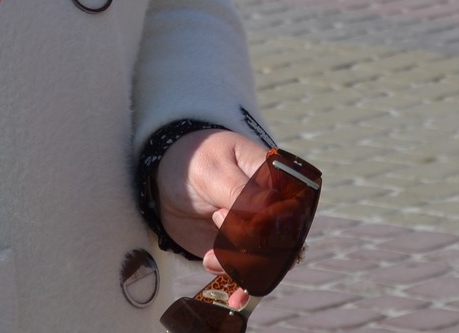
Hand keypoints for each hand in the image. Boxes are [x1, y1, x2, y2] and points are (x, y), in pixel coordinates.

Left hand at [156, 129, 269, 303]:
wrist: (169, 179)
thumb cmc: (197, 161)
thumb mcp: (215, 170)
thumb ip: (240, 190)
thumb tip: (272, 205)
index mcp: (277, 180)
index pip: (288, 212)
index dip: (263, 225)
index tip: (222, 216)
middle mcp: (275, 209)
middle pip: (283, 244)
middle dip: (250, 253)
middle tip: (214, 230)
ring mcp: (259, 232)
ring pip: (268, 263)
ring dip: (242, 272)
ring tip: (209, 260)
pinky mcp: (242, 250)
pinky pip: (252, 274)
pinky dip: (243, 289)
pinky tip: (232, 296)